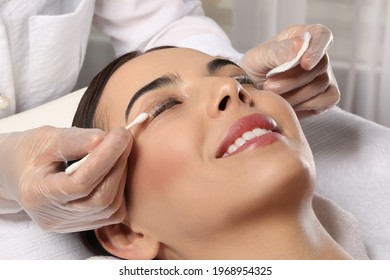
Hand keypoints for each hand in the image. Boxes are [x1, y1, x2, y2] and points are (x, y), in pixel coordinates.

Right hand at [0, 126, 131, 232]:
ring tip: (118, 151)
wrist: (16, 173)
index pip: (80, 183)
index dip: (106, 158)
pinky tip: (114, 170)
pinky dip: (119, 189)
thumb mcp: (45, 138)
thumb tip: (104, 139)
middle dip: (118, 165)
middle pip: (99, 198)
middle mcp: (53, 216)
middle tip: (123, 138)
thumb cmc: (28, 153)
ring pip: (110, 207)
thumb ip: (75, 140)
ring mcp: (67, 225)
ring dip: (121, 175)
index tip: (121, 134)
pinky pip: (112, 213)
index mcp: (36, 194)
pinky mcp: (80, 225)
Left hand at [239, 24, 339, 117]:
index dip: (316, 50)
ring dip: (295, 94)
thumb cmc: (256, 69)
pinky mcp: (328, 94)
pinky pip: (329, 98)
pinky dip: (307, 104)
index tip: (305, 64)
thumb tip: (300, 45)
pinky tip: (289, 104)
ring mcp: (325, 75)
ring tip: (274, 96)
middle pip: (320, 65)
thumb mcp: (260, 58)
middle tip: (268, 87)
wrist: (253, 91)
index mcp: (304, 36)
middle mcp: (318, 54)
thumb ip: (278, 51)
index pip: (322, 36)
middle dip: (292, 80)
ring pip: (322, 84)